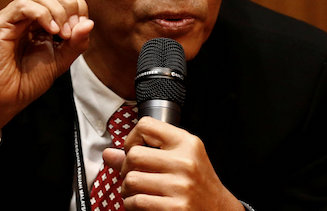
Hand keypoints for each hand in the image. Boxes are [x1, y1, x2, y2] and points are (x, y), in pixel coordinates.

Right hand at [0, 0, 92, 147]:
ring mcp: (13, 14)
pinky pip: (24, 5)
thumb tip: (90, 23)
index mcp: (41, 13)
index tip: (80, 29)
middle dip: (69, 3)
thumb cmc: (30, 79)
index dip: (77, 3)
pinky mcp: (1, 24)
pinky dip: (43, 15)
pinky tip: (51, 32)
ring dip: (58, 10)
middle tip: (71, 30)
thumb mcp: (62, 59)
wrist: (7, 98)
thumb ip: (77, 41)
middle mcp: (26, 10)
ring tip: (61, 34)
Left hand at [106, 117, 241, 209]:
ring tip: (136, 191)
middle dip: (126, 168)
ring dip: (127, 189)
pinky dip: (131, 205)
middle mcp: (185, 162)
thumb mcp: (179, 160)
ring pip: (131, 180)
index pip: (146, 125)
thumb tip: (108, 154)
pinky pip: (136, 202)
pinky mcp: (174, 208)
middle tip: (133, 175)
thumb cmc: (197, 183)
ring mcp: (180, 186)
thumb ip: (146, 153)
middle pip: (134, 155)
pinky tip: (141, 203)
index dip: (132, 138)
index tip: (133, 149)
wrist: (218, 210)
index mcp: (187, 143)